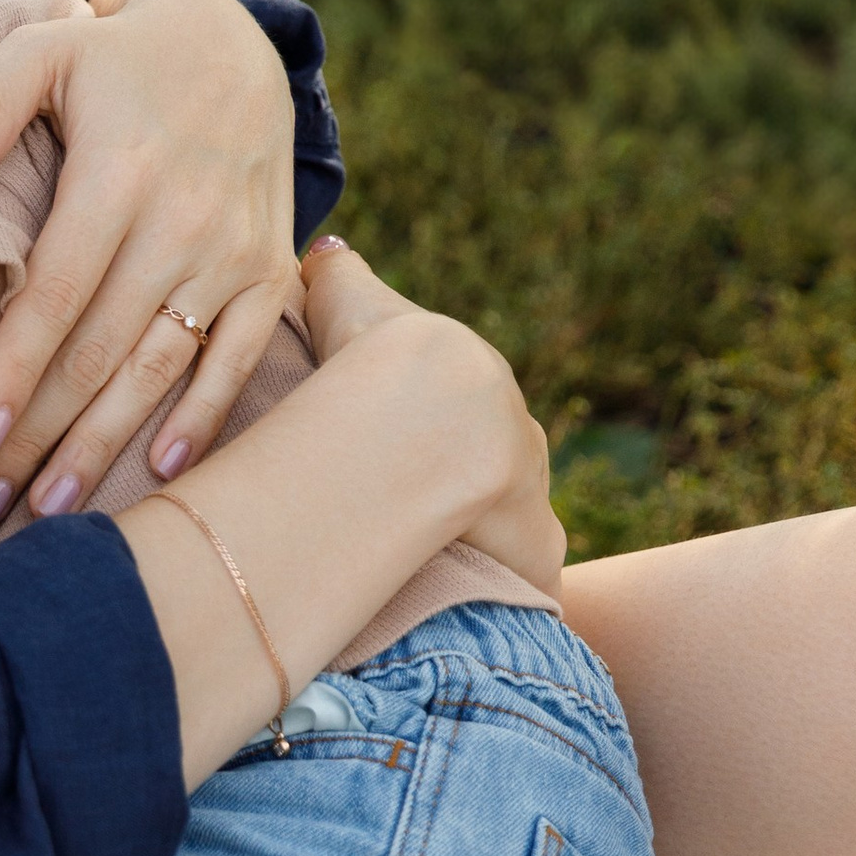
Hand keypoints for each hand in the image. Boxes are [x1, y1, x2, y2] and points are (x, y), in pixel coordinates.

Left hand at [0, 0, 299, 524]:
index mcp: (121, 172)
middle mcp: (184, 220)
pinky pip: (238, 356)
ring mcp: (234, 251)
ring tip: (51, 510)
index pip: (57, 291)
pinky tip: (158, 472)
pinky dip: (204, 417)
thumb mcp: (44, 48)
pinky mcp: (268, 270)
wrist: (229, 44)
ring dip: (107, 446)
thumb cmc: (111, 57)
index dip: (14, 368)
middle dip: (42, 435)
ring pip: (162, 367)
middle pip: (101, 349)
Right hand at [303, 236, 565, 593]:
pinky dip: (509, 588)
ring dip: (485, 543)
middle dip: (463, 492)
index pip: (465, 407)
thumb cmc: (368, 349)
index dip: (430, 433)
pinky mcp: (530, 541)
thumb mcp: (344, 297)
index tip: (398, 459)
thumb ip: (336, 274)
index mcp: (476, 379)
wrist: (416, 404)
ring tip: (440, 569)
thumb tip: (325, 251)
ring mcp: (529, 488)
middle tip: (411, 522)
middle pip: (496, 465)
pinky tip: (480, 604)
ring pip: (513, 519)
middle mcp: (517, 429)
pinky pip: (525, 571)